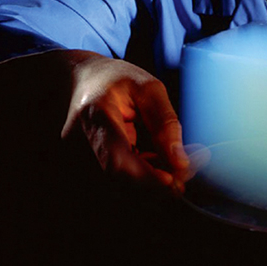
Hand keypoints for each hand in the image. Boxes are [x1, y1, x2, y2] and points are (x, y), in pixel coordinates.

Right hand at [59, 50, 190, 194]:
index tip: (173, 181)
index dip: (145, 177)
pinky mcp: (84, 167)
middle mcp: (79, 142)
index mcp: (95, 114)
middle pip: (119, 180)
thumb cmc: (115, 79)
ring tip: (177, 161)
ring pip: (120, 186)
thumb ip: (165, 123)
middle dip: (158, 182)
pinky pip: (117, 182)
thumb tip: (180, 161)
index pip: (116, 159)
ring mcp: (78, 158)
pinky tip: (159, 161)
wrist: (81, 80)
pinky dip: (142, 177)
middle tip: (188, 170)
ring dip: (153, 181)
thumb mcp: (149, 89)